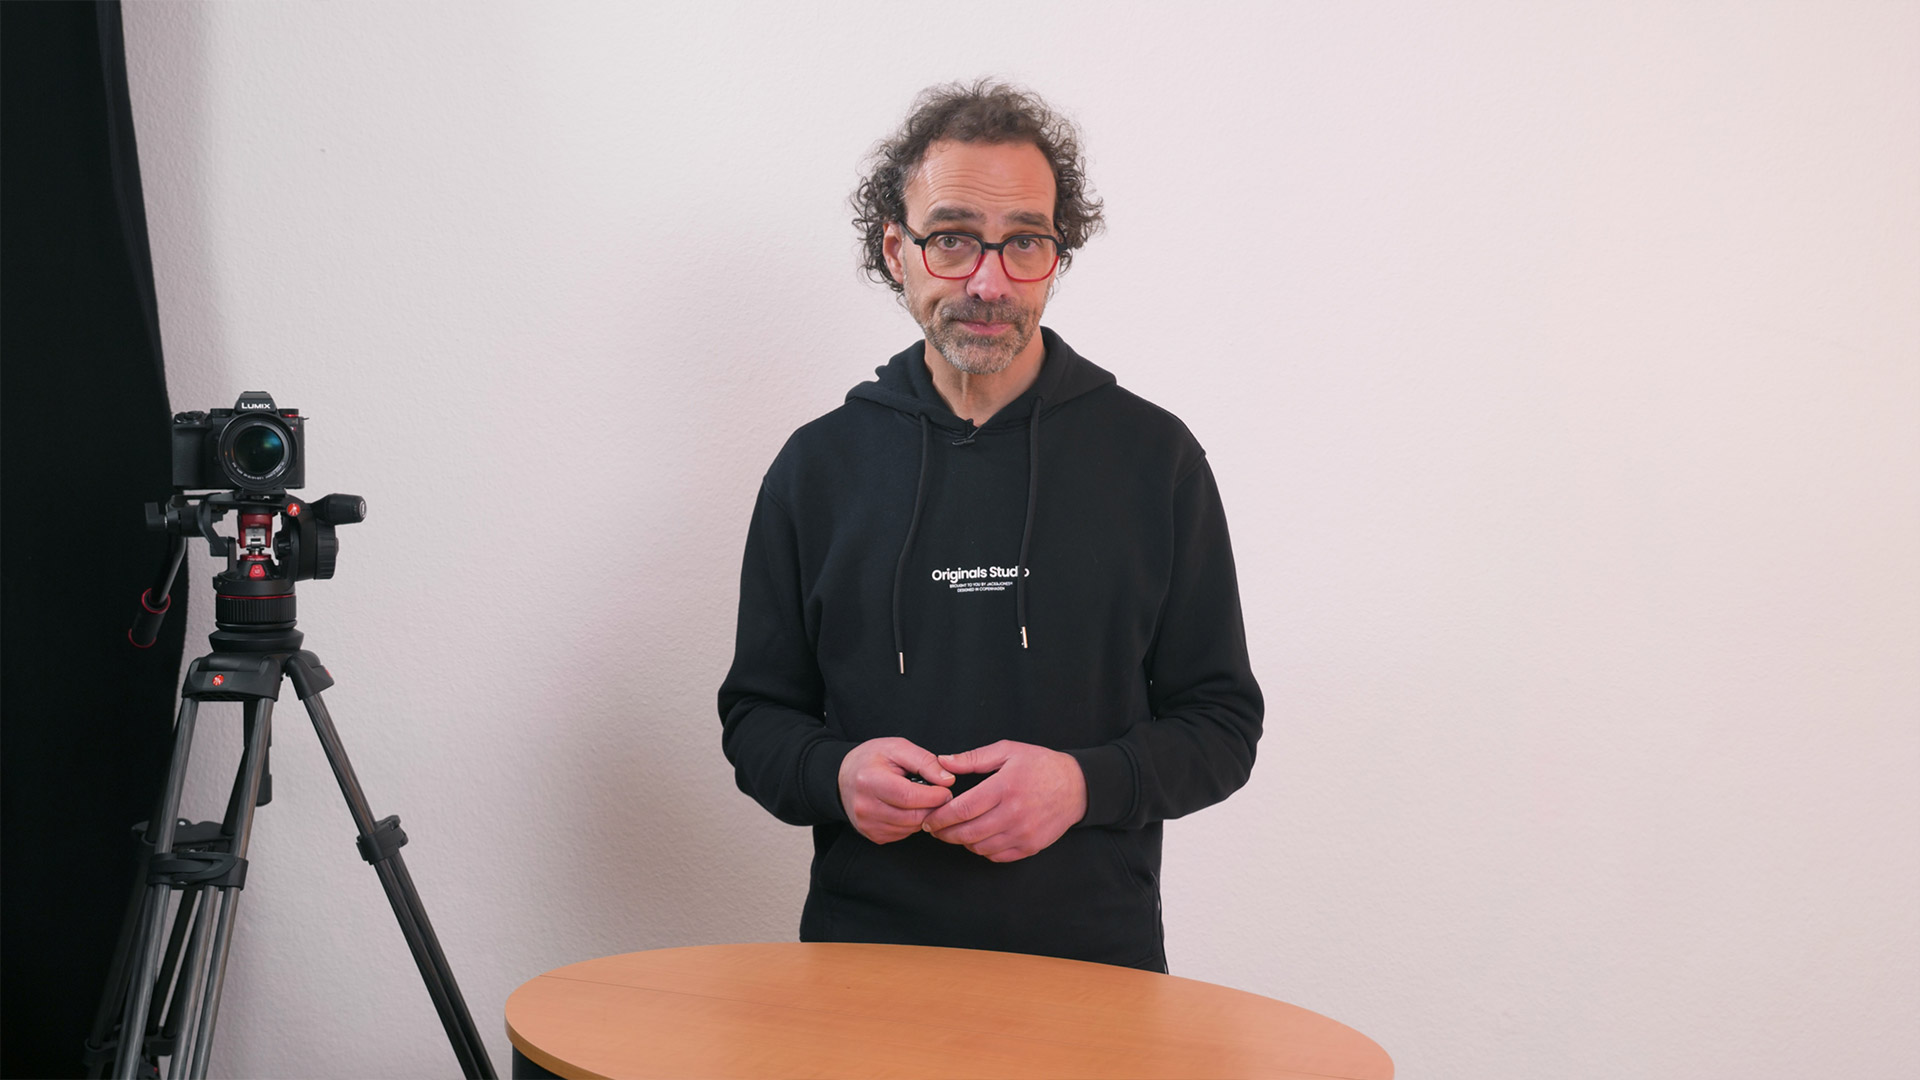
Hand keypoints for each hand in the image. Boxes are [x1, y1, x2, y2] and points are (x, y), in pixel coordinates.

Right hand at [837, 737, 954, 843]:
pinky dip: (912, 823)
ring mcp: (868, 825)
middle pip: (912, 816)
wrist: (843, 777)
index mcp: (870, 781)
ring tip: (922, 799)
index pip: (909, 797)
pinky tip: (908, 808)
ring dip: (924, 816)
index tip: (946, 789)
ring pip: (911, 828)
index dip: (934, 796)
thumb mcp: (897, 748)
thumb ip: (925, 761)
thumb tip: (948, 780)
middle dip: (933, 807)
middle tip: (940, 795)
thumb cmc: (871, 760)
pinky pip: (904, 834)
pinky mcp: (873, 836)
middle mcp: (865, 807)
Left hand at [920, 740, 1086, 862]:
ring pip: (979, 847)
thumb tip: (943, 762)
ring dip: (961, 842)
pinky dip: (981, 850)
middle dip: (944, 833)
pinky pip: (996, 856)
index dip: (940, 817)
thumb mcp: (1008, 751)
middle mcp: (1013, 813)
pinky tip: (976, 839)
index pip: (962, 809)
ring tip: (953, 832)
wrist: (1077, 787)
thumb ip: (973, 758)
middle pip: (967, 832)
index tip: (928, 818)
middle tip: (933, 829)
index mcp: (1004, 787)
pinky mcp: (1030, 846)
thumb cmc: (1040, 765)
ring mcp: (1022, 833)